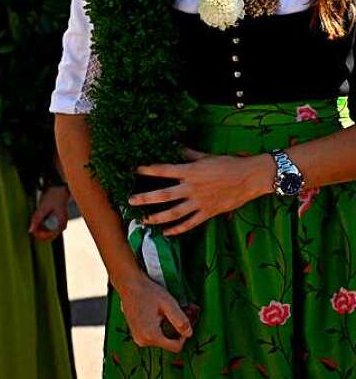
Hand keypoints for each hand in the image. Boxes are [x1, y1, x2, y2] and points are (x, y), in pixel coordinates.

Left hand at [29, 185, 69, 241]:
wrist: (60, 187)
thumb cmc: (54, 196)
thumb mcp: (44, 207)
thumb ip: (37, 219)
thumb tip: (31, 230)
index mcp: (60, 225)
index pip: (47, 237)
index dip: (38, 234)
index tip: (31, 228)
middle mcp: (61, 226)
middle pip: (46, 234)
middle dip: (38, 228)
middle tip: (34, 217)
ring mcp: (59, 223)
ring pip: (46, 229)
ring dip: (39, 224)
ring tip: (39, 213)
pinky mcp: (56, 220)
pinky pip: (47, 225)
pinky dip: (42, 221)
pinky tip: (41, 213)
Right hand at [117, 272, 192, 351]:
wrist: (129, 284)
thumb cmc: (148, 292)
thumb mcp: (168, 304)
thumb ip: (181, 320)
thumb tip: (189, 333)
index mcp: (150, 335)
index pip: (176, 346)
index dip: (184, 336)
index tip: (185, 321)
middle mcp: (142, 340)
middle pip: (169, 343)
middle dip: (176, 330)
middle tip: (181, 313)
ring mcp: (138, 338)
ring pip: (162, 339)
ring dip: (169, 328)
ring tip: (170, 312)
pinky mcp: (136, 333)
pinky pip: (154, 336)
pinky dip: (161, 327)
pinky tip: (161, 315)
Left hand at [130, 148, 273, 235]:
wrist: (249, 178)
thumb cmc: (227, 164)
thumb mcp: (205, 156)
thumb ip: (188, 154)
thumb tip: (175, 147)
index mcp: (190, 171)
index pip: (163, 170)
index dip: (148, 170)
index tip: (134, 170)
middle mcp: (191, 188)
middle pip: (163, 195)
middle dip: (145, 198)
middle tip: (129, 201)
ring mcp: (199, 202)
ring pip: (174, 213)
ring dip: (157, 218)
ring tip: (144, 220)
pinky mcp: (208, 212)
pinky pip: (190, 223)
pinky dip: (178, 229)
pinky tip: (167, 233)